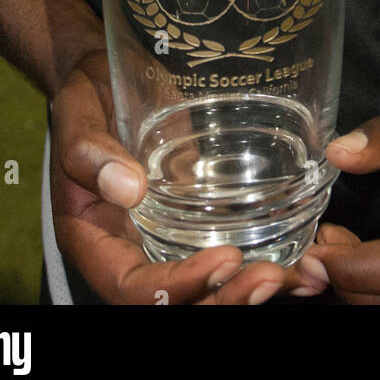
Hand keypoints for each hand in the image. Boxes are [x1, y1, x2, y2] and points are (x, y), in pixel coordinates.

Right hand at [49, 49, 326, 303]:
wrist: (107, 76)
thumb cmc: (87, 93)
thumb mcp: (77, 112)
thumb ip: (90, 151)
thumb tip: (128, 188)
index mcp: (94, 239)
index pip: (131, 287)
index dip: (177, 287)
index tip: (223, 259)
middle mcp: (130, 251)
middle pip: (174, 303)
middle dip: (222, 300)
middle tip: (269, 277)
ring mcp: (165, 238)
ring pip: (205, 289)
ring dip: (246, 293)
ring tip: (292, 278)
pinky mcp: (195, 219)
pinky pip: (223, 254)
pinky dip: (260, 265)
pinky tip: (302, 261)